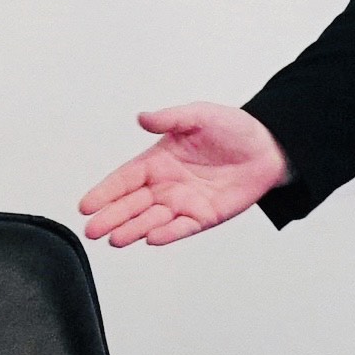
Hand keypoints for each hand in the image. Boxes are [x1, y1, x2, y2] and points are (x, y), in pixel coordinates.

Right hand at [79, 103, 290, 246]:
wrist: (269, 147)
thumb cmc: (233, 129)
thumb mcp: (198, 116)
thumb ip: (169, 119)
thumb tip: (142, 118)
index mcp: (158, 160)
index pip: (124, 179)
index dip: (105, 192)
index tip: (86, 205)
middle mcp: (166, 184)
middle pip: (132, 204)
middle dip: (111, 217)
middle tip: (92, 230)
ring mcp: (184, 202)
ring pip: (152, 220)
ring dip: (133, 229)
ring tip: (115, 239)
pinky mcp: (204, 216)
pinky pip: (181, 227)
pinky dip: (167, 234)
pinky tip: (151, 238)